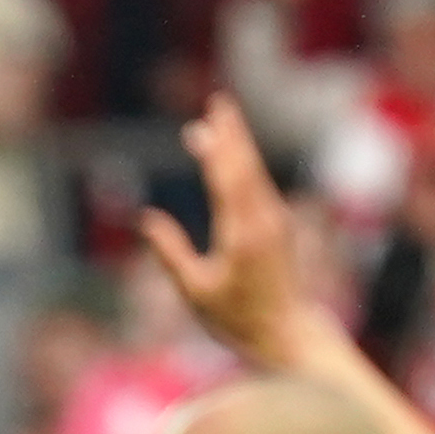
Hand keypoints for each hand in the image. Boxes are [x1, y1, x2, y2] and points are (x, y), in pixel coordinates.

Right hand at [135, 96, 314, 366]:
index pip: (227, 178)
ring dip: (237, 146)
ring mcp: (276, 220)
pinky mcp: (279, 226)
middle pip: (246, 165)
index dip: (215, 148)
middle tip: (218, 102)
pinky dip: (244, 166)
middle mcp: (264, 219)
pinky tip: (233, 159)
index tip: (202, 123)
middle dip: (231, 133)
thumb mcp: (194, 291)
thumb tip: (146, 218)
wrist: (288, 331)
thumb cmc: (236, 318)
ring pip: (255, 172)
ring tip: (219, 123)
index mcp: (241, 233)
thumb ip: (170, 252)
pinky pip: (259, 185)